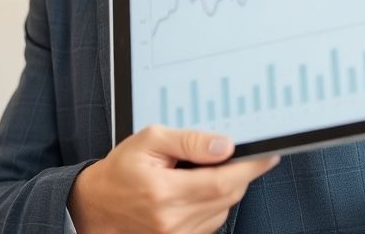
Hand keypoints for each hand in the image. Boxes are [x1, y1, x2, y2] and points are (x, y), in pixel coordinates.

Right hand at [68, 125, 279, 233]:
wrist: (96, 207)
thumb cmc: (121, 171)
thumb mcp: (150, 140)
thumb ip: (189, 142)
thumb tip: (225, 146)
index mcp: (164, 192)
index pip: (223, 181)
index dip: (251, 167)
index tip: (268, 155)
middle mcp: (172, 220)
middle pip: (228, 196)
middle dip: (240, 173)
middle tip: (239, 154)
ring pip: (223, 209)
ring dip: (224, 189)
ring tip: (201, 172)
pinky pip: (212, 223)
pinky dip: (213, 204)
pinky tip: (196, 190)